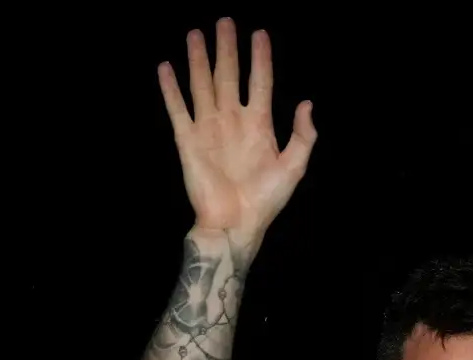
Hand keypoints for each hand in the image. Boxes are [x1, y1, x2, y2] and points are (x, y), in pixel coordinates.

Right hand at [158, 19, 316, 245]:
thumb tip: (307, 103)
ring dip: (198, 59)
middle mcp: (232, 120)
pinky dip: (170, 88)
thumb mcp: (294, 167)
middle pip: (229, 75)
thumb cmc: (265, 201)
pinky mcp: (188, 140)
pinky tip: (165, 67)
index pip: (260, 82)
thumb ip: (303, 135)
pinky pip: (178, 109)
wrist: (235, 225)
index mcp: (259, 125)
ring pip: (203, 85)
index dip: (260, 58)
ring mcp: (209, 128)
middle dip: (226, 48)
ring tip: (195, 33)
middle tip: (224, 21)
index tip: (259, 33)